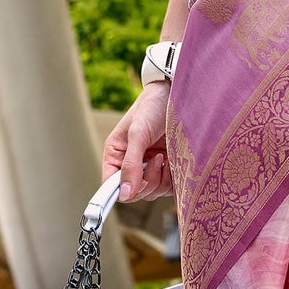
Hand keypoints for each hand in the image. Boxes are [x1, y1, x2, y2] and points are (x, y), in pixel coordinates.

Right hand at [104, 83, 172, 201]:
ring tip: (164, 155)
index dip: (119, 192)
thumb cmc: (152, 107)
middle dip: (147, 182)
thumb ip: (131, 164)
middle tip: (156, 159)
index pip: (110, 186)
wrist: (177, 95)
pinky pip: (168, 188)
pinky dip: (172, 179)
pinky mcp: (168, 169)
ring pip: (152, 192)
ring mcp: (150, 168)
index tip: (133, 189)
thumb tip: (124, 194)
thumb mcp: (138, 133)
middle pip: (134, 193)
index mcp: (115, 156)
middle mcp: (130, 165)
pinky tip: (174, 160)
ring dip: (161, 179)